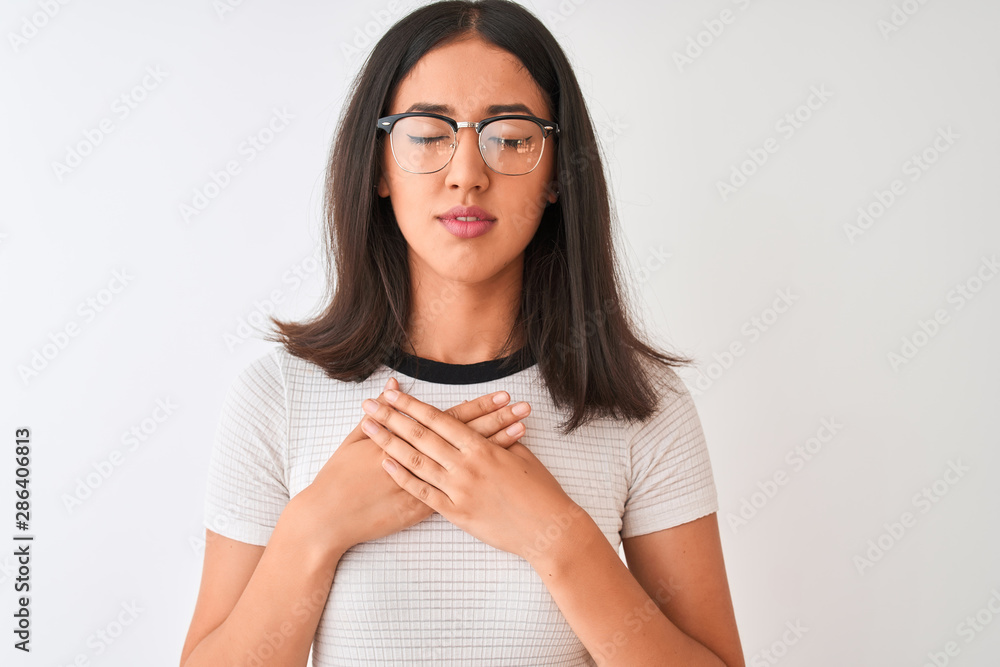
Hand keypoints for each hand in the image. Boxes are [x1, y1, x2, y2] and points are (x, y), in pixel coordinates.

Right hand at [299, 377, 532, 554]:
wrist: (328, 519)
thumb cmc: (339, 477)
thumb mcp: (356, 440)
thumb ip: (381, 413)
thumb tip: (392, 387)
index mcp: (407, 441)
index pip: (451, 420)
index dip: (478, 408)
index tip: (502, 396)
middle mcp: (423, 462)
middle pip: (468, 439)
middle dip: (498, 422)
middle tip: (524, 408)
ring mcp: (426, 488)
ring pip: (469, 465)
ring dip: (497, 448)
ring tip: (523, 432)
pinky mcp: (423, 511)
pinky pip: (460, 495)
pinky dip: (482, 483)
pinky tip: (500, 474)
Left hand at [359, 388, 585, 564]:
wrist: (548, 529)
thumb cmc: (539, 490)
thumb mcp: (520, 455)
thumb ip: (497, 437)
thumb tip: (483, 420)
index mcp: (483, 447)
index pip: (440, 420)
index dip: (413, 406)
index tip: (392, 395)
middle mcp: (467, 465)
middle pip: (421, 436)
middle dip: (392, 418)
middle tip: (369, 405)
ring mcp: (460, 490)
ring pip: (417, 462)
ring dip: (389, 443)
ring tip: (369, 429)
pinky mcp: (457, 513)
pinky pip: (424, 494)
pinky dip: (404, 477)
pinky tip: (387, 464)